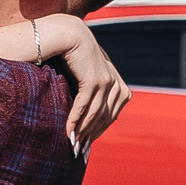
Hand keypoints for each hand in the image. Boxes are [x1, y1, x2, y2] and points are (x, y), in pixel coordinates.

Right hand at [56, 26, 128, 148]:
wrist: (69, 34)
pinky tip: (67, 131)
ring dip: (83, 131)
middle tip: (78, 151)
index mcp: (118, 85)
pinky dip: (75, 120)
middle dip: (91, 135)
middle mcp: (115, 84)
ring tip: (72, 144)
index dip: (99, 131)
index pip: (110, 115)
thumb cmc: (75, 57)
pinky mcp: (93, 80)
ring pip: (95, 114)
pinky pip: (84, 106)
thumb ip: (92, 93)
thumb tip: (88, 117)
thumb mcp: (87, 76)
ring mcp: (106, 82)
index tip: (87, 145)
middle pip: (104, 117)